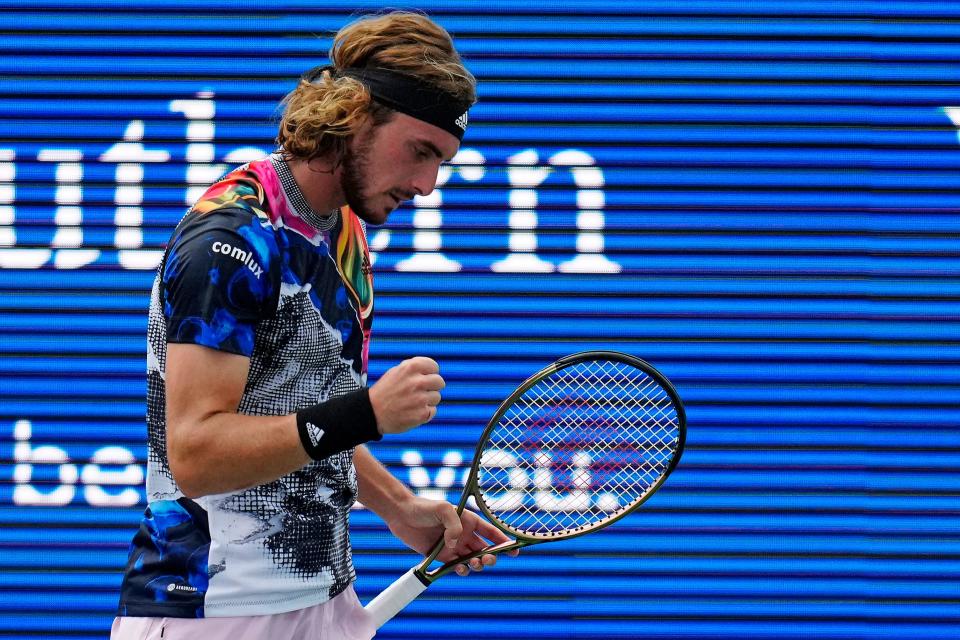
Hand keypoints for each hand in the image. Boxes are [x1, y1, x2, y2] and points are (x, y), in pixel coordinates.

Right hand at [369, 357, 444, 434]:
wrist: (371, 412)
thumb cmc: (384, 391)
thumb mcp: (396, 372)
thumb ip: (414, 369)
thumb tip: (432, 370)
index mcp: (410, 368)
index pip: (434, 366)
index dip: (430, 373)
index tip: (424, 377)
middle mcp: (417, 382)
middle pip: (439, 382)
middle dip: (432, 386)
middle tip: (420, 391)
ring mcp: (420, 399)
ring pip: (436, 397)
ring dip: (428, 400)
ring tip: (413, 403)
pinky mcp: (422, 414)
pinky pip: (433, 411)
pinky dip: (425, 412)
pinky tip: (413, 411)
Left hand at [386, 496, 516, 575]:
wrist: (401, 515)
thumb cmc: (423, 507)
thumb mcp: (443, 509)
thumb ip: (454, 526)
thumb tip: (455, 546)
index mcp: (469, 521)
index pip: (492, 533)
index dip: (504, 542)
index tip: (515, 550)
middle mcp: (463, 535)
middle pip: (485, 550)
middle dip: (491, 558)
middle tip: (487, 560)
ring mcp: (453, 547)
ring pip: (472, 561)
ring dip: (477, 565)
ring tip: (472, 563)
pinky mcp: (440, 557)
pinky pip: (456, 567)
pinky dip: (461, 570)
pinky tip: (460, 567)